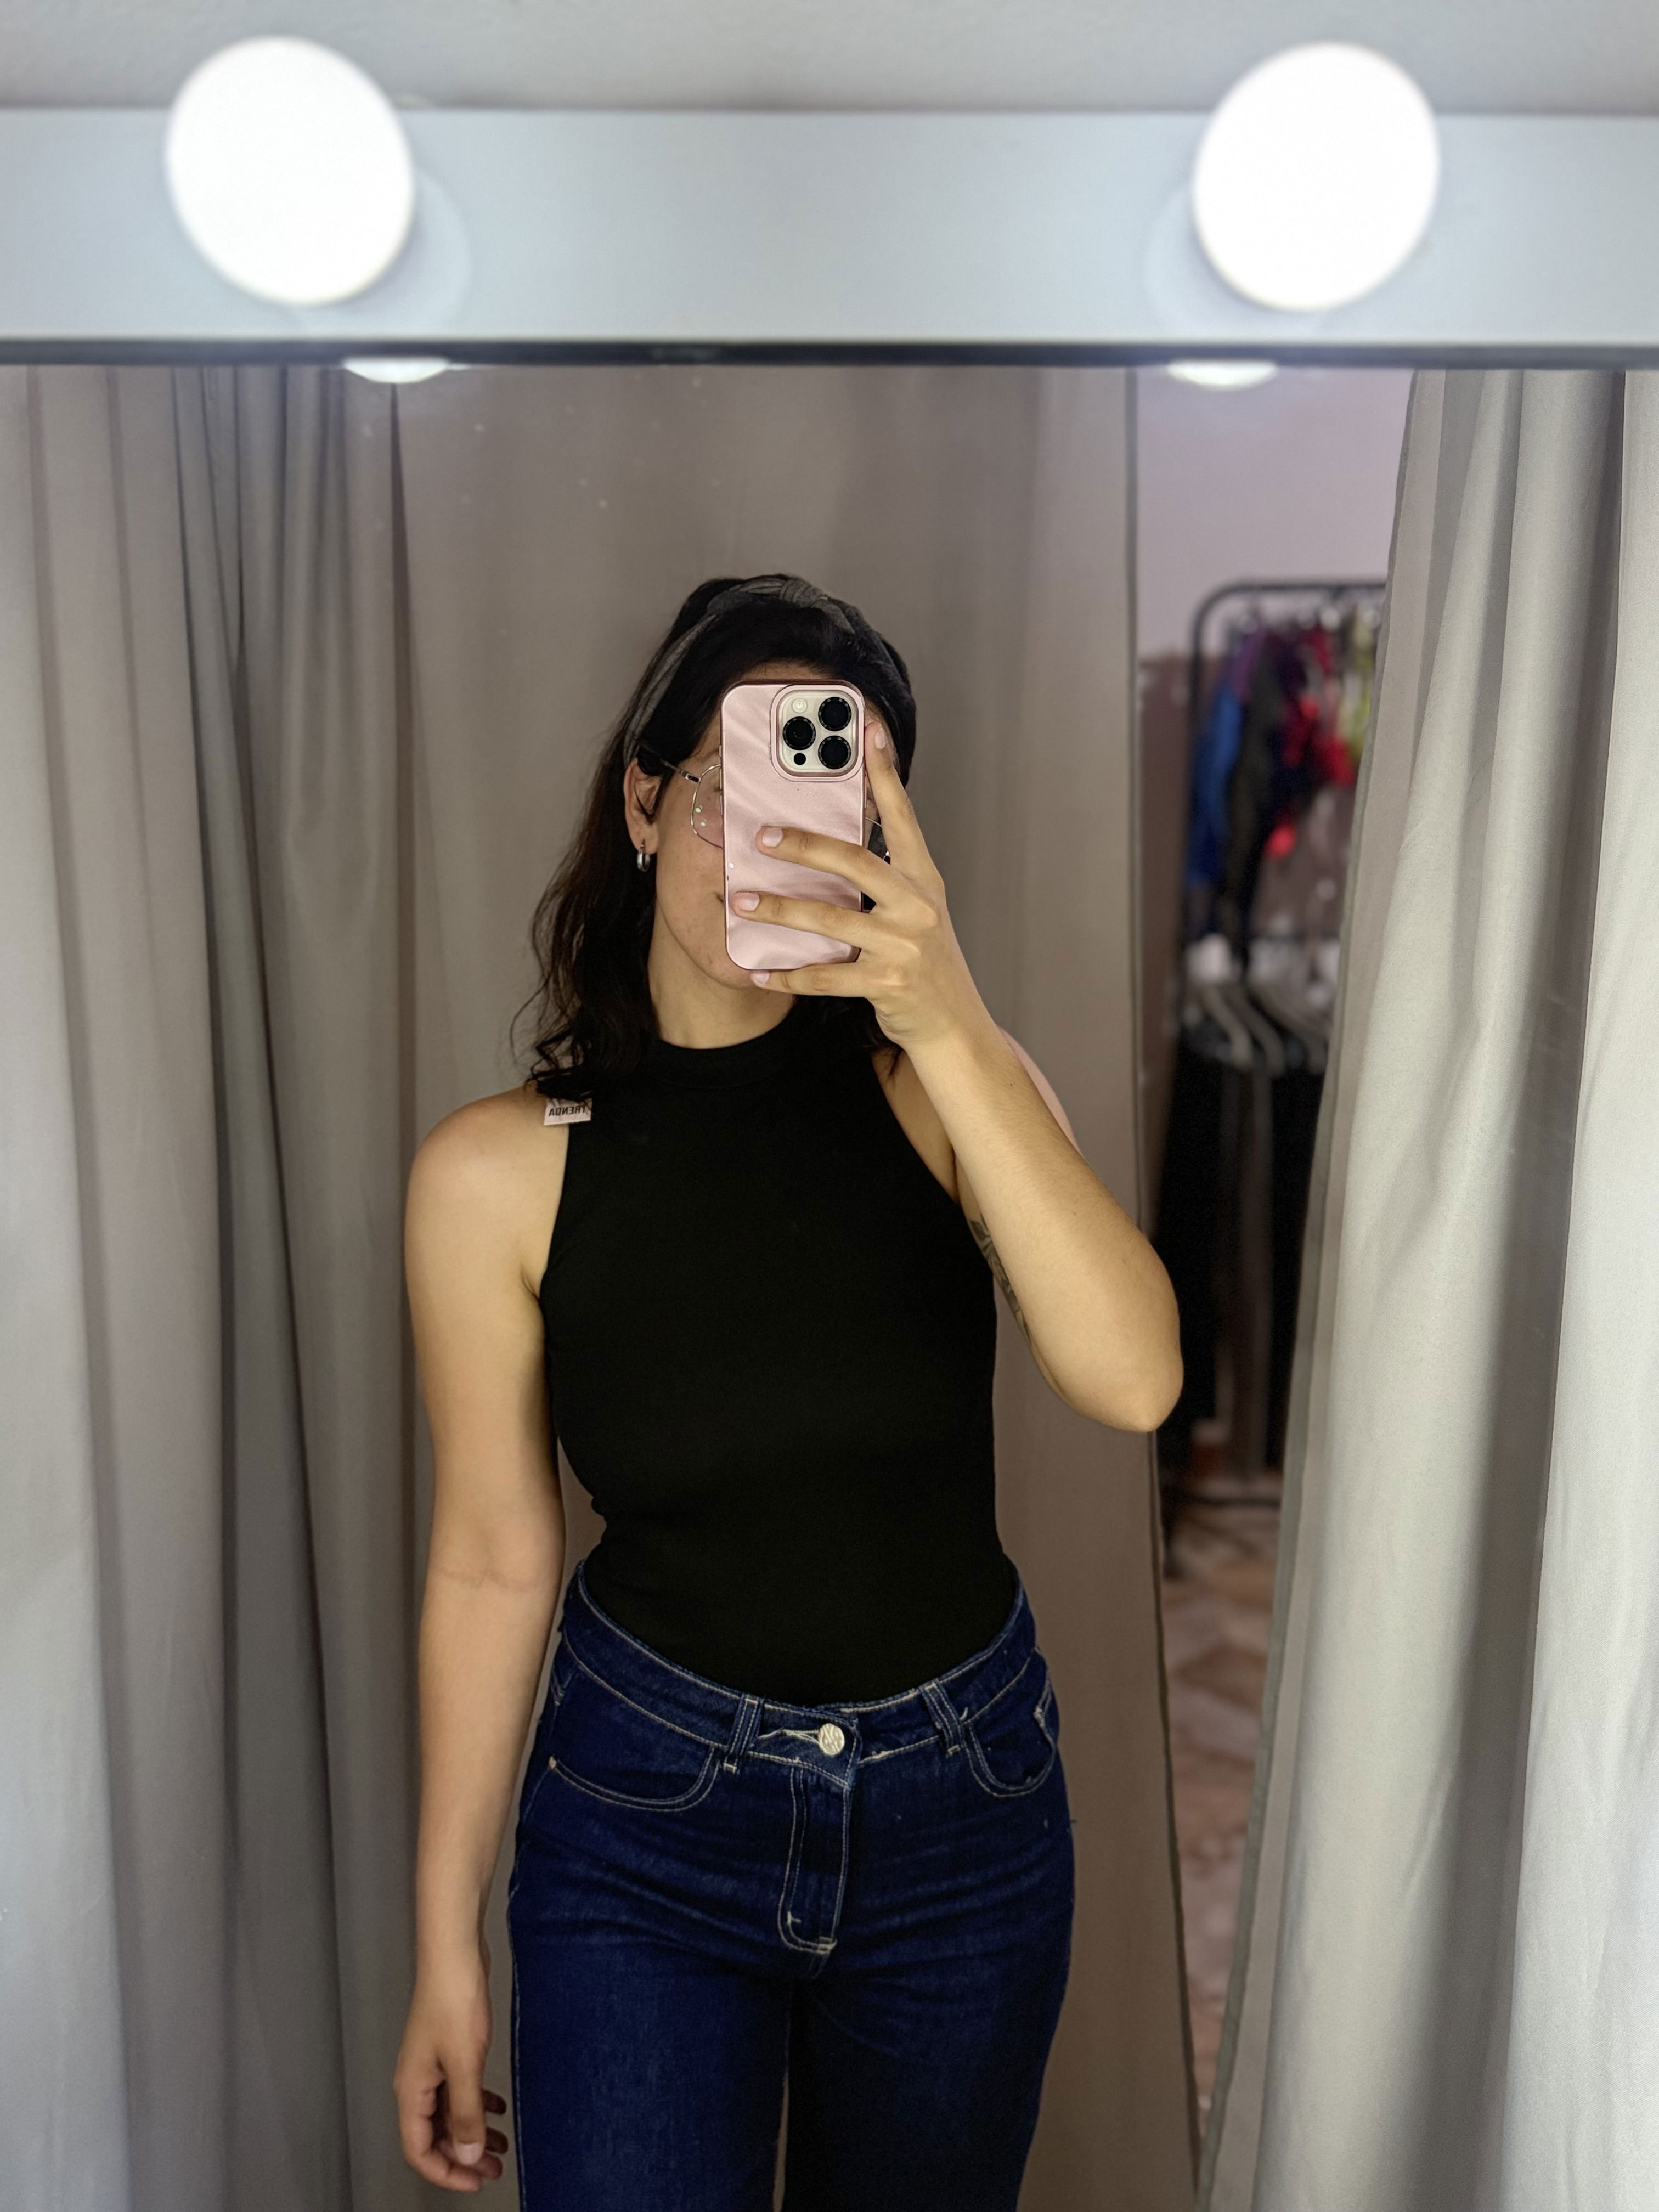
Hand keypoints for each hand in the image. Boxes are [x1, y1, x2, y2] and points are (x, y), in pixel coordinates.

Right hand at [393, 1941, 509, 2191]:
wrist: (455, 1952)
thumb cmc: (452, 1997)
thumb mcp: (465, 2064)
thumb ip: (466, 2112)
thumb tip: (467, 2153)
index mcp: (412, 2090)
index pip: (419, 2150)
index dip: (446, 2173)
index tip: (474, 2182)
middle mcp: (417, 2081)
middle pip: (434, 2135)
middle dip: (463, 2156)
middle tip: (493, 2167)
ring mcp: (432, 2064)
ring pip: (449, 2112)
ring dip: (473, 2130)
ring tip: (500, 2143)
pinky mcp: (448, 2048)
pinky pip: (459, 2089)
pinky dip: (477, 2103)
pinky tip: (497, 2104)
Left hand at [735, 720, 992, 1055]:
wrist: (954, 1025)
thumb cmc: (926, 963)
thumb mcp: (917, 912)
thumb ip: (887, 877)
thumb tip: (833, 844)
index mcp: (924, 880)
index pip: (903, 817)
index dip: (885, 774)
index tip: (867, 732)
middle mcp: (917, 906)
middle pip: (856, 862)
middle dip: (805, 845)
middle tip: (763, 834)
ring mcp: (903, 945)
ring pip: (830, 919)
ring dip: (780, 910)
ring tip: (742, 901)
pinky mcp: (886, 984)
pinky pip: (825, 976)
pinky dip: (788, 976)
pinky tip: (760, 972)